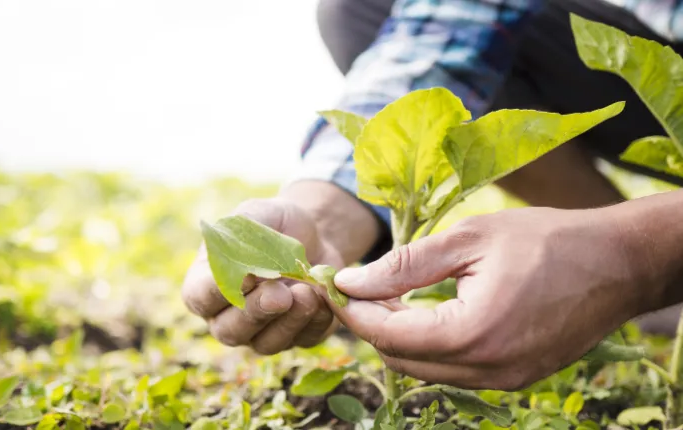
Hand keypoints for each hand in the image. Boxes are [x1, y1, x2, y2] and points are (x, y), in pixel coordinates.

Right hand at [181, 197, 343, 354]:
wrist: (316, 235)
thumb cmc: (276, 223)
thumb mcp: (258, 214)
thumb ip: (242, 235)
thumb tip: (241, 266)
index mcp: (207, 283)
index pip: (200, 298)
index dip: (218, 292)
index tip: (245, 276)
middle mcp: (228, 315)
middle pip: (230, 331)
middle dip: (256, 312)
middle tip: (280, 293)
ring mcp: (262, 331)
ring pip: (266, 343)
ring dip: (288, 321)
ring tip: (307, 292)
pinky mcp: (297, 336)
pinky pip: (303, 340)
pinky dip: (316, 321)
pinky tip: (323, 297)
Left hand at [330, 206, 652, 390]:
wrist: (617, 263)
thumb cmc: (546, 240)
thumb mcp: (468, 240)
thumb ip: (404, 265)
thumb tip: (350, 281)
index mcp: (472, 333)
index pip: (388, 335)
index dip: (354, 310)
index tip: (334, 284)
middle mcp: (487, 369)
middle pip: (400, 360)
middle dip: (371, 325)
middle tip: (357, 287)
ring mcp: (503, 381)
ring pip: (425, 370)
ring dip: (399, 337)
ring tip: (389, 296)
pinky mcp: (515, 378)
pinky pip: (454, 370)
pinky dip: (430, 346)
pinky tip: (427, 312)